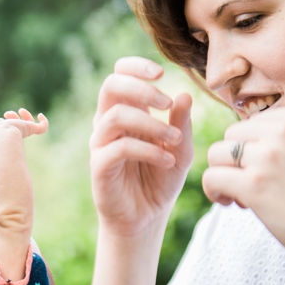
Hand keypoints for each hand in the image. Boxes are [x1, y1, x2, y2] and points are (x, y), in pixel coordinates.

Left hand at [0, 109, 48, 140]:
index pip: (8, 126)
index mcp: (6, 132)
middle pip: (18, 124)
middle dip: (13, 116)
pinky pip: (42, 128)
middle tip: (6, 114)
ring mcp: (24, 130)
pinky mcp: (30, 129)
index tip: (2, 116)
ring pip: (30, 124)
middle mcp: (16, 132)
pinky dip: (43, 122)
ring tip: (21, 111)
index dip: (5, 120)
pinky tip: (40, 115)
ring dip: (26, 116)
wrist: (4, 136)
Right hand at [90, 57, 193, 236]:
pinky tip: (167, 161)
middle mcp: (109, 123)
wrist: (146, 217)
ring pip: (116, 115)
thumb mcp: (180, 149)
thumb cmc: (160, 180)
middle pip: (111, 86)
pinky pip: (119, 148)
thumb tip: (185, 94)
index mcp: (127, 111)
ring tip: (174, 140)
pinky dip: (147, 150)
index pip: (119, 74)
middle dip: (141, 88)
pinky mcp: (99, 167)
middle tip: (167, 103)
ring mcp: (101, 144)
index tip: (162, 73)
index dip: (136, 66)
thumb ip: (182, 123)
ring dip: (151, 124)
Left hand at [203, 106, 284, 271]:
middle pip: (231, 135)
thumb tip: (240, 144)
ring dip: (223, 175)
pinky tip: (230, 203)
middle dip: (235, 161)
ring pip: (216, 154)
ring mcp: (269, 156)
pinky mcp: (254, 184)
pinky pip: (212, 177)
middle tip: (253, 187)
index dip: (252, 148)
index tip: (266, 172)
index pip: (254, 122)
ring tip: (242, 197)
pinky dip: (213, 191)